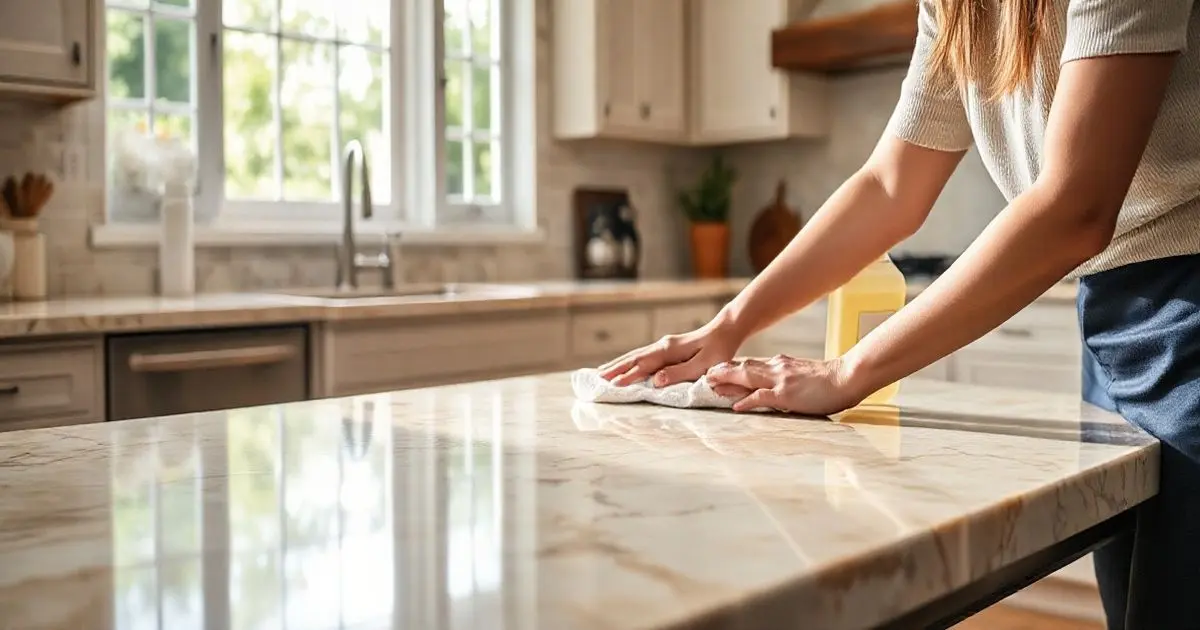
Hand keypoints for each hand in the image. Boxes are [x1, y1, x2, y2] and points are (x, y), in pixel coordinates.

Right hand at [598, 319, 743, 386]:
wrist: (725, 330)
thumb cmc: (718, 349)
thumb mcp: (703, 365)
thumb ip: (679, 373)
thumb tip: (655, 380)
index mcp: (669, 350)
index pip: (643, 365)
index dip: (627, 376)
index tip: (612, 385)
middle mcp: (662, 346)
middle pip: (633, 358)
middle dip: (614, 368)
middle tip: (596, 379)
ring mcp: (663, 346)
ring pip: (635, 355)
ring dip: (618, 364)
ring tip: (602, 372)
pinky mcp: (666, 348)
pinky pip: (642, 355)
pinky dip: (628, 361)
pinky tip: (624, 365)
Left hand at [705, 354, 863, 414]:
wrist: (848, 376)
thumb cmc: (831, 380)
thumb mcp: (804, 375)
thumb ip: (787, 378)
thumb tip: (775, 387)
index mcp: (781, 365)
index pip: (751, 365)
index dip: (732, 368)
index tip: (717, 371)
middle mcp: (777, 368)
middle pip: (744, 368)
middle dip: (723, 372)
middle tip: (705, 375)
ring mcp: (780, 380)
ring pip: (747, 378)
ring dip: (727, 382)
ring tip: (710, 385)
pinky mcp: (787, 394)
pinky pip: (762, 397)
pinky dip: (747, 400)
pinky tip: (735, 406)